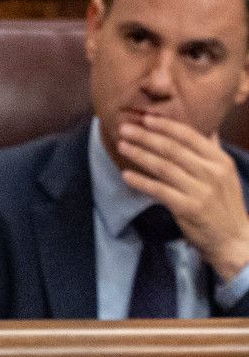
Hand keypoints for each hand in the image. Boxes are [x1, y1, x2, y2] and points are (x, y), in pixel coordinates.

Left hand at [116, 111, 248, 280]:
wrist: (234, 238)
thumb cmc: (225, 205)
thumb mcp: (226, 174)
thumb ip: (214, 151)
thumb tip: (209, 129)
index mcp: (220, 161)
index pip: (190, 136)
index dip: (166, 126)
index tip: (146, 118)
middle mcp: (211, 172)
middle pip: (173, 149)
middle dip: (146, 137)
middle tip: (125, 128)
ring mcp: (200, 190)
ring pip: (164, 167)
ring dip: (140, 155)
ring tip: (122, 146)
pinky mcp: (188, 208)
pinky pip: (159, 191)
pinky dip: (141, 182)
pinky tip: (126, 175)